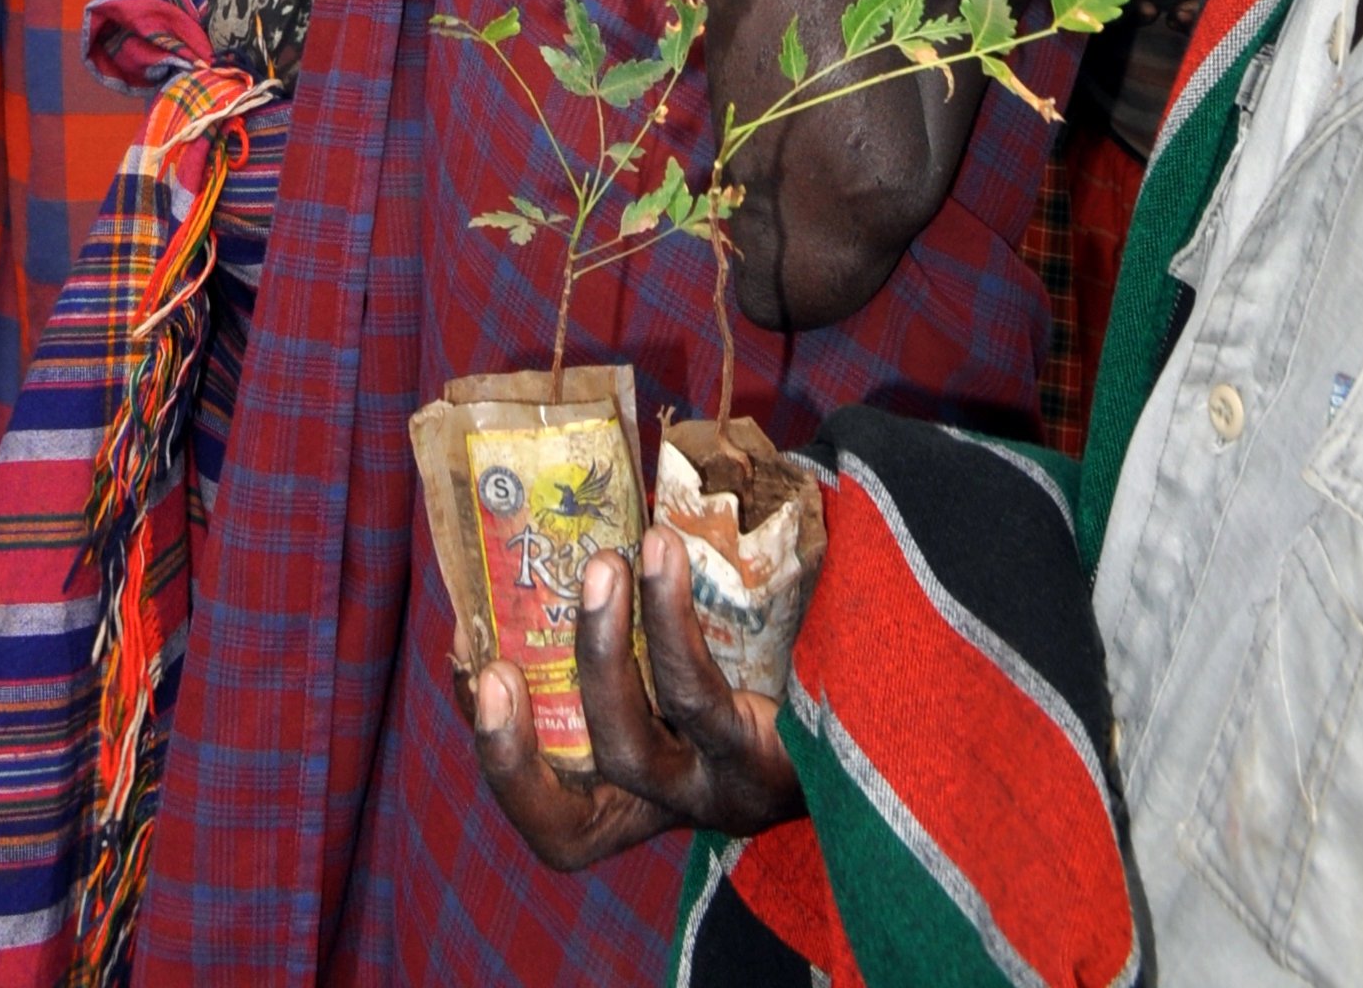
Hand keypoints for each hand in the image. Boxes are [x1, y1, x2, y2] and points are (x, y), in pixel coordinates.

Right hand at [467, 528, 802, 871]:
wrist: (889, 673)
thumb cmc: (772, 647)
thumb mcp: (691, 653)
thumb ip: (628, 622)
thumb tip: (558, 538)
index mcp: (638, 798)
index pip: (555, 821)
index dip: (503, 764)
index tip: (473, 673)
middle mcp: (671, 809)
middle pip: (573, 825)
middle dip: (515, 755)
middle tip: (490, 665)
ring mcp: (717, 790)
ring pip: (632, 749)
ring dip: (599, 652)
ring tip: (597, 563)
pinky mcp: (766, 754)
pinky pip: (699, 695)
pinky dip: (667, 619)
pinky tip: (660, 551)